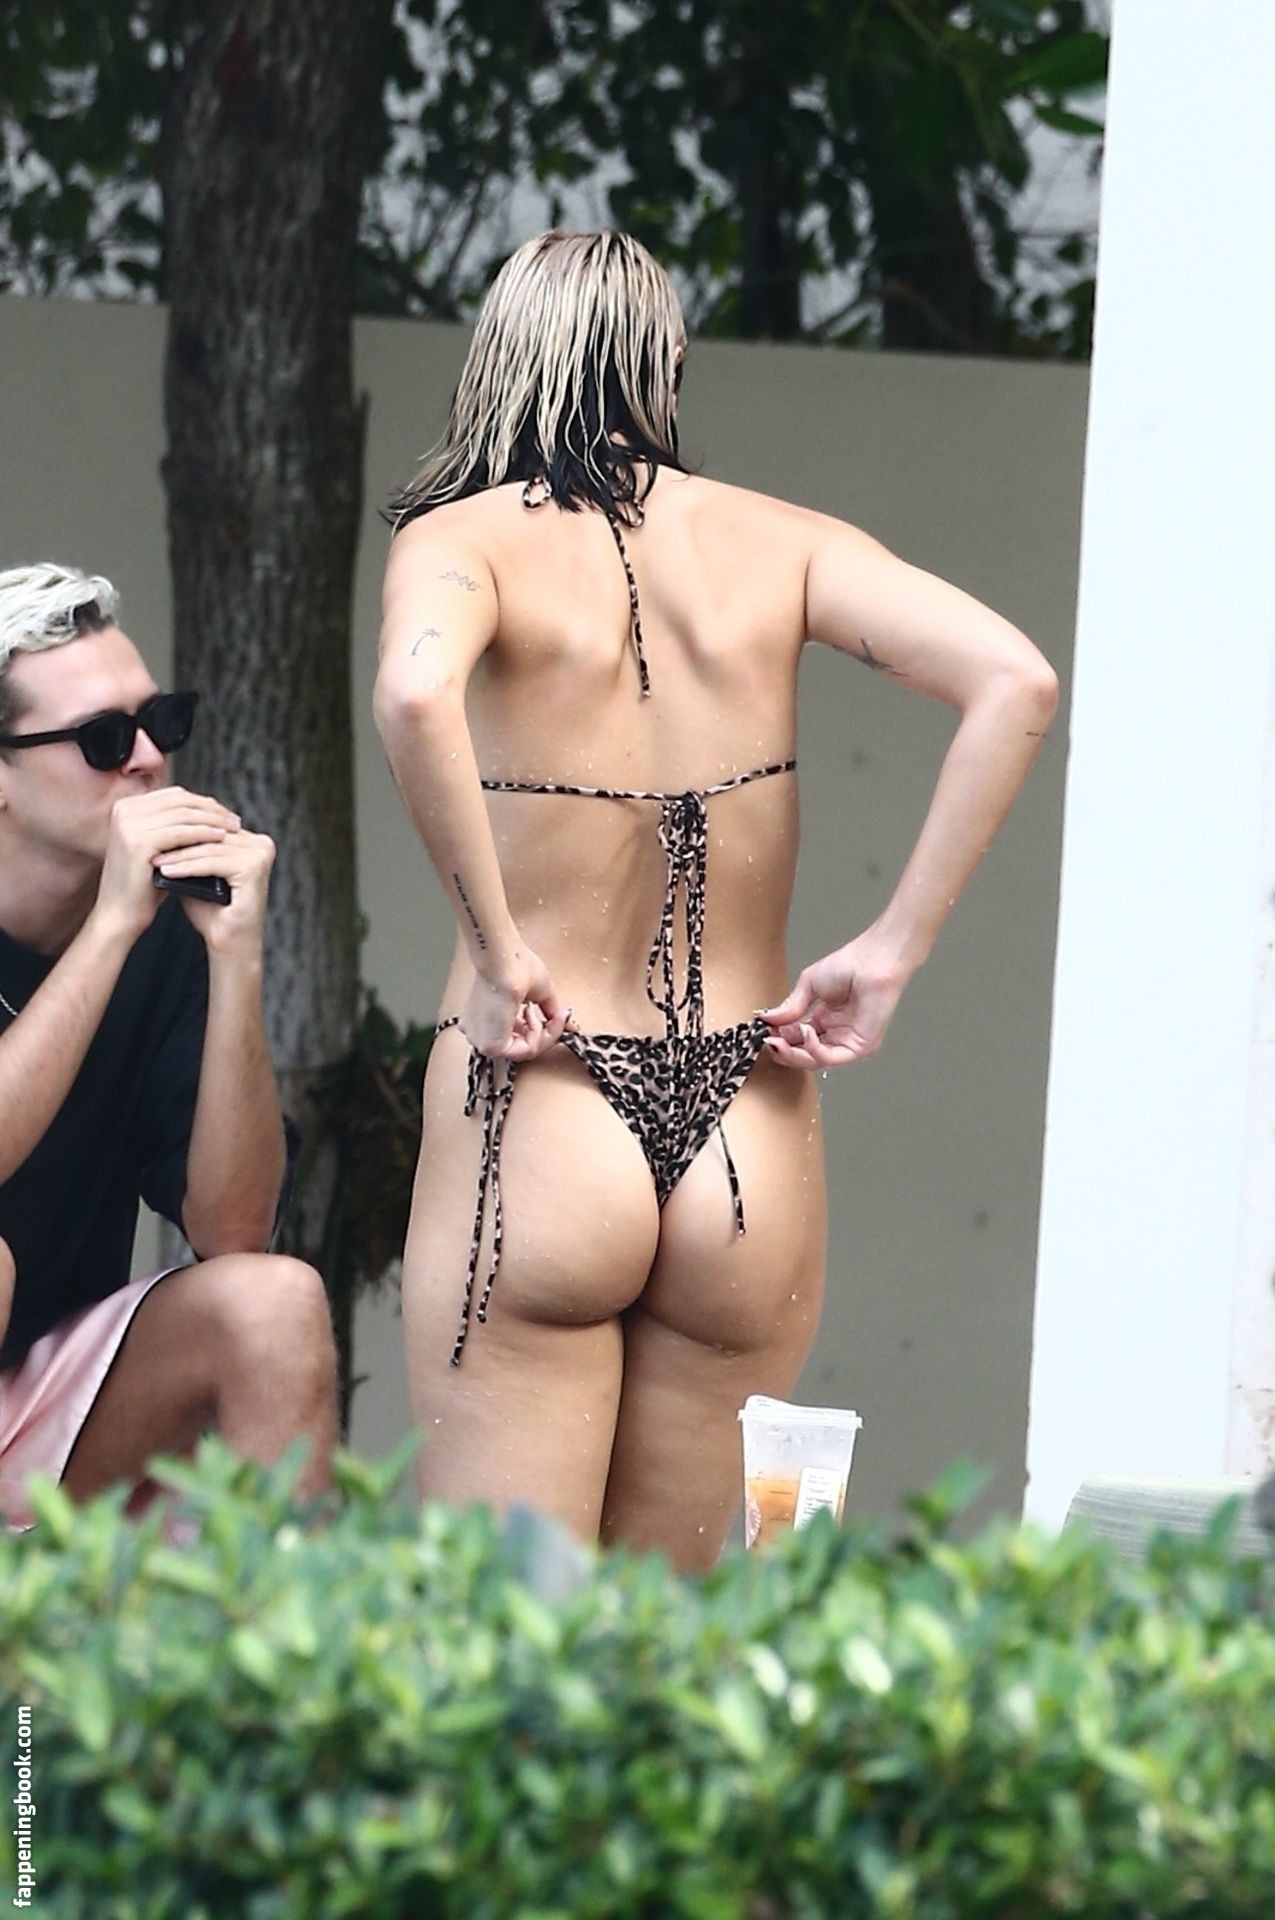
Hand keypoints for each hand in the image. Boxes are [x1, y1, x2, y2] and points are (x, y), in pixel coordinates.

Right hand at [93, 787, 239, 943]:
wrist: (120, 914)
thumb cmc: (142, 885)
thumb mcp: (157, 847)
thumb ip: (172, 825)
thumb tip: (209, 809)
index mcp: (127, 807)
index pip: (174, 795)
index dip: (203, 802)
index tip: (226, 814)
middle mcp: (125, 810)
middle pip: (180, 800)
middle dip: (212, 809)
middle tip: (236, 820)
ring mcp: (130, 824)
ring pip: (184, 814)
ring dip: (213, 820)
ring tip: (234, 829)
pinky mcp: (140, 841)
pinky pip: (182, 832)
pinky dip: (204, 833)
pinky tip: (221, 838)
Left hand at [152, 824, 275, 950]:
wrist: (229, 943)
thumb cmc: (213, 912)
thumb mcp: (197, 874)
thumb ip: (189, 851)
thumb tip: (160, 830)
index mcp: (252, 841)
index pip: (211, 827)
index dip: (181, 831)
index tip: (152, 836)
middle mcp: (262, 844)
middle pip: (211, 836)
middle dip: (178, 842)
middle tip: (148, 845)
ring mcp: (261, 854)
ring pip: (210, 849)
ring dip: (179, 855)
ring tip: (154, 861)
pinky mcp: (254, 868)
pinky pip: (213, 863)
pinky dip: (188, 867)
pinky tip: (167, 872)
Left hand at [459, 947, 570, 1061]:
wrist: (503, 960)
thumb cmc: (515, 965)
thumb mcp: (539, 993)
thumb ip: (550, 1011)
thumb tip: (567, 1021)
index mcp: (482, 1019)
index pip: (516, 1037)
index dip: (542, 1029)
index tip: (558, 1016)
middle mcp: (479, 1032)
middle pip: (521, 1047)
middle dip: (545, 1032)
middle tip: (556, 1017)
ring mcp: (482, 1041)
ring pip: (524, 1051)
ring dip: (542, 1032)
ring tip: (537, 1010)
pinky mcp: (491, 1047)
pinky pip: (525, 1051)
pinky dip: (539, 1035)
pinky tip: (534, 1015)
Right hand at [762, 932, 911, 1069]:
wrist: (873, 961)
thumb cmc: (849, 965)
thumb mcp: (809, 985)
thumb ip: (790, 1007)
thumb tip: (767, 1019)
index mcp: (825, 1019)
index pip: (797, 1037)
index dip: (779, 1037)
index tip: (763, 1033)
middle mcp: (836, 1033)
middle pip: (804, 1053)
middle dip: (784, 1050)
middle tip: (768, 1042)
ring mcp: (847, 1042)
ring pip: (815, 1061)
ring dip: (794, 1054)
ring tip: (780, 1040)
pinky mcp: (860, 1048)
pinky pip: (831, 1058)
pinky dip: (814, 1050)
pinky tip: (806, 1033)